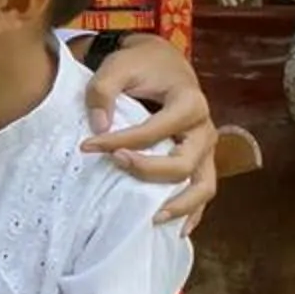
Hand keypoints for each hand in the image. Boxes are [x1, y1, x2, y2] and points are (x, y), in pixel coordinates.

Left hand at [82, 35, 219, 229]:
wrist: (163, 63)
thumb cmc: (141, 65)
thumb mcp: (118, 66)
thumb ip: (103, 91)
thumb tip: (100, 128)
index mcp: (189, 102)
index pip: (154, 131)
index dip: (119, 141)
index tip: (87, 145)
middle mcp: (205, 128)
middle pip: (183, 165)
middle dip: (147, 172)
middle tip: (115, 167)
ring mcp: (207, 148)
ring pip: (203, 186)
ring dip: (180, 206)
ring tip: (153, 220)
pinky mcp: (202, 160)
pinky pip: (203, 190)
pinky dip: (192, 212)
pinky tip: (176, 230)